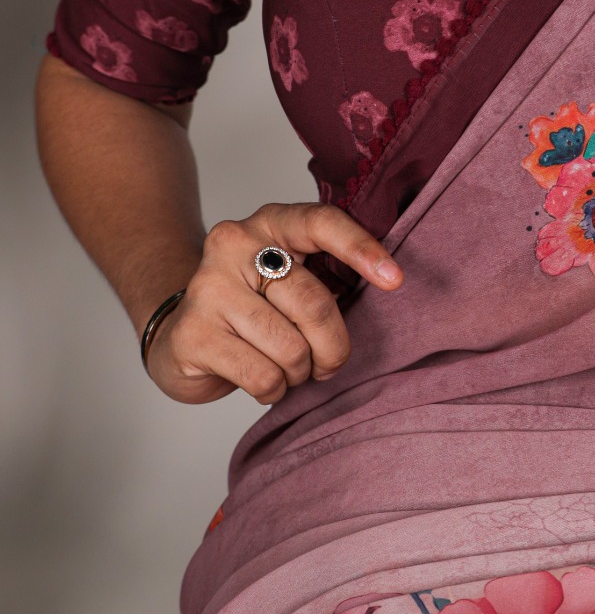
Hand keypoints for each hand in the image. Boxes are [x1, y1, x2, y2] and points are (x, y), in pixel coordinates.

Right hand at [144, 202, 402, 404]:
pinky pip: (263, 376)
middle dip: (333, 348)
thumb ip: (328, 276)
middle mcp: (234, 244)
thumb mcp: (291, 278)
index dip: (361, 249)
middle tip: (327, 364)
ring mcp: (208, 288)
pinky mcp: (193, 334)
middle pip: (314, 304)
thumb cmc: (253, 309)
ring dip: (300, 373)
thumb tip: (387, 286)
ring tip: (285, 368)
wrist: (179, 336)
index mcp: (270, 223)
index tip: (395, 281)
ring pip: (291, 348)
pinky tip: (262, 381)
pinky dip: (274, 390)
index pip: (322, 222)